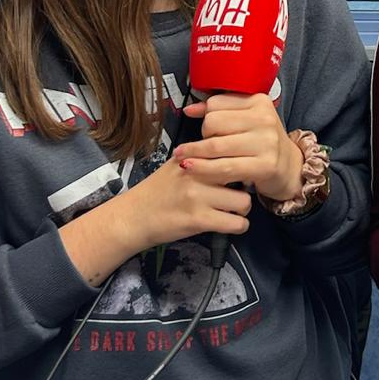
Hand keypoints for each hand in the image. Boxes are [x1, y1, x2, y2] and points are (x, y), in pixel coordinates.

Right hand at [60, 152, 253, 285]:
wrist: (133, 217)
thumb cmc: (157, 192)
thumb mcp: (176, 166)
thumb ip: (201, 159)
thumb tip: (231, 154)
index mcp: (193, 157)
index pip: (231, 153)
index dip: (241, 164)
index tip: (241, 173)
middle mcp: (196, 173)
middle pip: (242, 176)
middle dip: (245, 187)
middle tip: (237, 194)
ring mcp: (198, 196)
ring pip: (244, 202)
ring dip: (242, 209)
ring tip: (232, 211)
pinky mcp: (198, 219)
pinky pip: (236, 223)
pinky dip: (239, 226)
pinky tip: (231, 224)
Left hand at [178, 93, 303, 203]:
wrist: (290, 168)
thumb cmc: (262, 143)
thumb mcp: (246, 121)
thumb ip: (219, 112)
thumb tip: (189, 109)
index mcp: (259, 101)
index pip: (216, 104)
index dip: (205, 117)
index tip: (207, 130)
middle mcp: (265, 118)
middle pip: (212, 123)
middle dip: (202, 136)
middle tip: (205, 147)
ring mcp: (267, 142)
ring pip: (215, 145)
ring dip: (194, 154)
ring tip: (183, 159)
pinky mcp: (265, 165)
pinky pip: (224, 167)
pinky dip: (203, 169)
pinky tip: (190, 168)